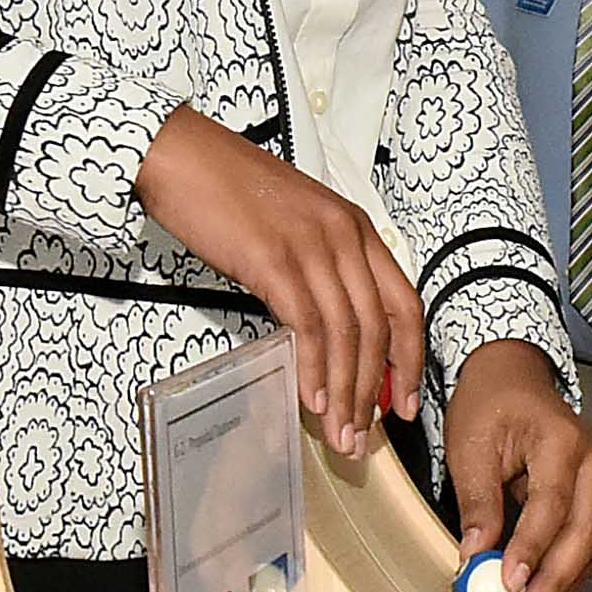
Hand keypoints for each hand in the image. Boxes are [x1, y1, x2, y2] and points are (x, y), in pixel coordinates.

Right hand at [131, 107, 421, 458]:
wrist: (181, 157)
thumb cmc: (229, 191)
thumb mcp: (295, 226)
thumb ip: (320, 272)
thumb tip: (328, 337)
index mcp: (356, 227)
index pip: (403, 303)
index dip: (409, 359)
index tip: (404, 401)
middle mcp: (344, 236)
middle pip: (380, 327)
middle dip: (376, 390)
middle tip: (366, 435)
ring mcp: (311, 247)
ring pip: (347, 334)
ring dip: (345, 392)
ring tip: (339, 433)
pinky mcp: (274, 260)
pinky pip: (307, 326)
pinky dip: (313, 368)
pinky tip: (310, 396)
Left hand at [446, 340, 591, 591]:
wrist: (511, 376)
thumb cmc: (488, 403)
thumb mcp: (470, 445)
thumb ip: (478, 500)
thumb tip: (475, 556)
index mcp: (563, 441)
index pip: (551, 504)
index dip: (532, 548)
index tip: (510, 584)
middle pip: (583, 533)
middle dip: (554, 583)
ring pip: (586, 546)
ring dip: (557, 588)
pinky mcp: (587, 499)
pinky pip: (579, 544)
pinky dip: (559, 576)